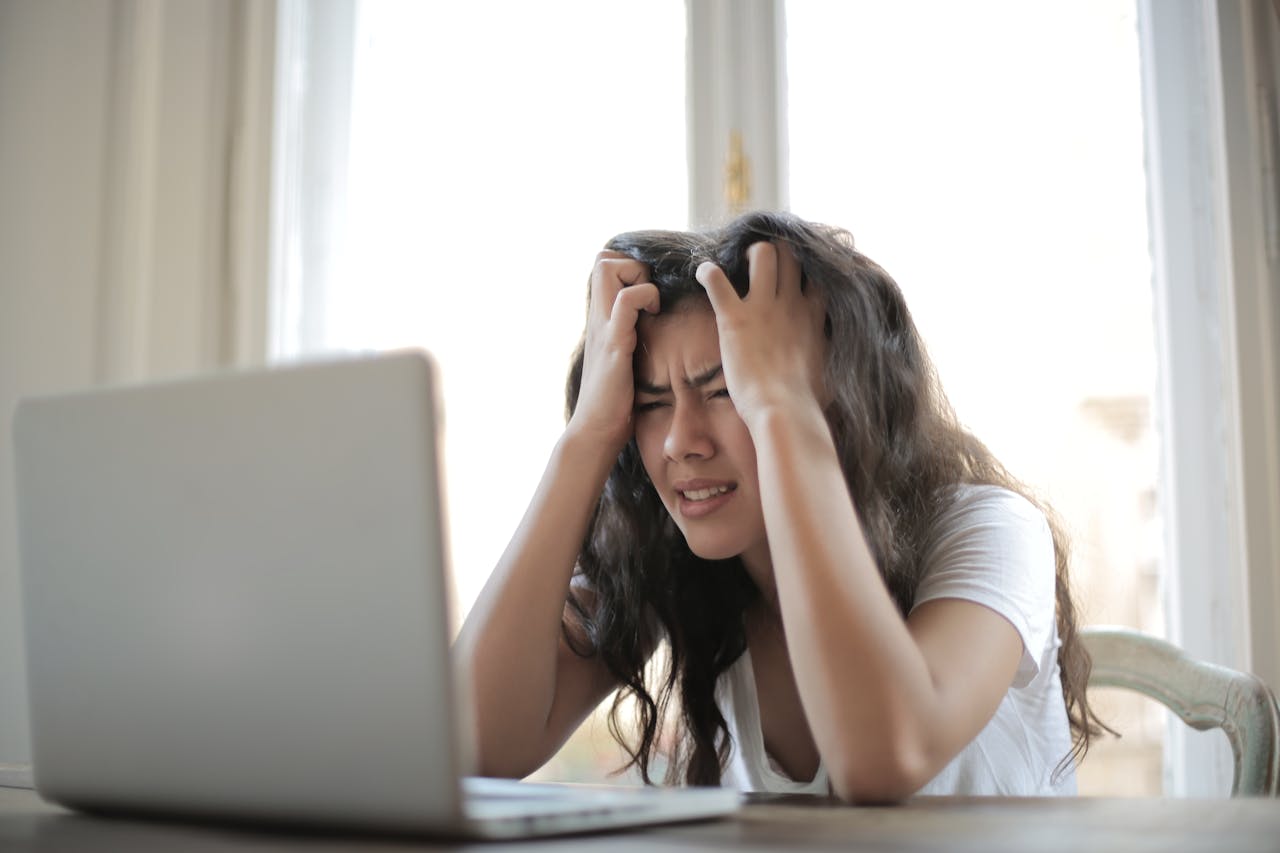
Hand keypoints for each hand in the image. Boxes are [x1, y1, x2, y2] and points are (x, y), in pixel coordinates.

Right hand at [567, 251, 659, 453]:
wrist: (596, 431)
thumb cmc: (614, 402)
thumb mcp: (621, 359)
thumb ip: (629, 338)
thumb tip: (652, 331)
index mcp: (600, 320)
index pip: (603, 265)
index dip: (629, 266)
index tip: (649, 292)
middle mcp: (597, 318)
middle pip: (602, 258)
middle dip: (632, 264)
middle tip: (650, 294)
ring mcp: (603, 328)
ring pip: (608, 269)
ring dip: (638, 277)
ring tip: (651, 305)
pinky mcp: (614, 343)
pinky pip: (625, 302)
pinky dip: (644, 297)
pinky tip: (653, 317)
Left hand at [695, 242, 825, 428]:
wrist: (784, 411)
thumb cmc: (807, 401)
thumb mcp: (830, 370)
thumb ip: (828, 353)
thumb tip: (835, 361)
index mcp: (813, 316)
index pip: (816, 274)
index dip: (805, 267)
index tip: (794, 274)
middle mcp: (790, 303)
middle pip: (790, 253)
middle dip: (776, 252)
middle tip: (761, 264)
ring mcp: (763, 308)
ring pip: (762, 253)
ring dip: (748, 254)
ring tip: (738, 265)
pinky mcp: (734, 318)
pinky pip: (716, 279)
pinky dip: (707, 272)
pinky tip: (703, 274)